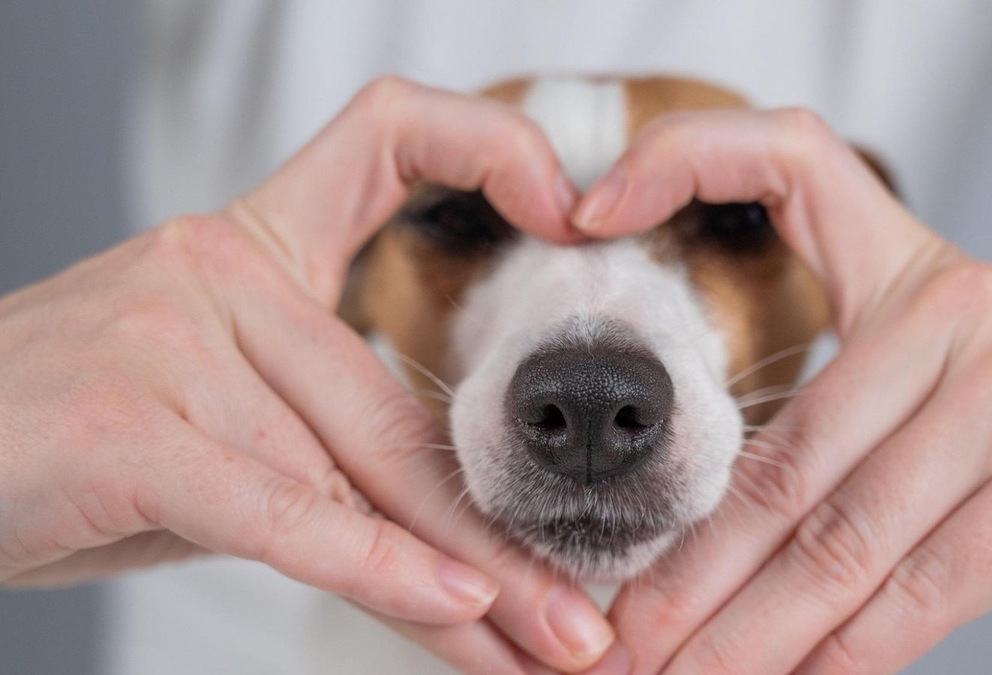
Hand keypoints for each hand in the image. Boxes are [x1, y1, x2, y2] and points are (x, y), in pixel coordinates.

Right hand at [0, 77, 614, 673]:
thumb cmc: (71, 442)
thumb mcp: (212, 421)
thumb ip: (317, 453)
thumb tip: (445, 545)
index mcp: (250, 246)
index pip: (384, 139)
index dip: (487, 146)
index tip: (568, 215)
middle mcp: (219, 269)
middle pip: (399, 410)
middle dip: (500, 532)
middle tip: (581, 615)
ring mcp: (173, 335)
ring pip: (358, 473)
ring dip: (459, 584)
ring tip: (542, 649)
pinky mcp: (131, 423)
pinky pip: (283, 506)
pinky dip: (376, 566)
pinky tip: (453, 606)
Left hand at [574, 108, 991, 672]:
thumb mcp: (944, 421)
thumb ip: (840, 457)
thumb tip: (705, 557)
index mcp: (915, 276)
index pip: (796, 162)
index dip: (690, 155)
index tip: (593, 210)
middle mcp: (959, 311)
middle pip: (785, 453)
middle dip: (690, 569)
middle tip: (618, 639)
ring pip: (840, 535)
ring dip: (747, 632)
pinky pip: (920, 586)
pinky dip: (845, 654)